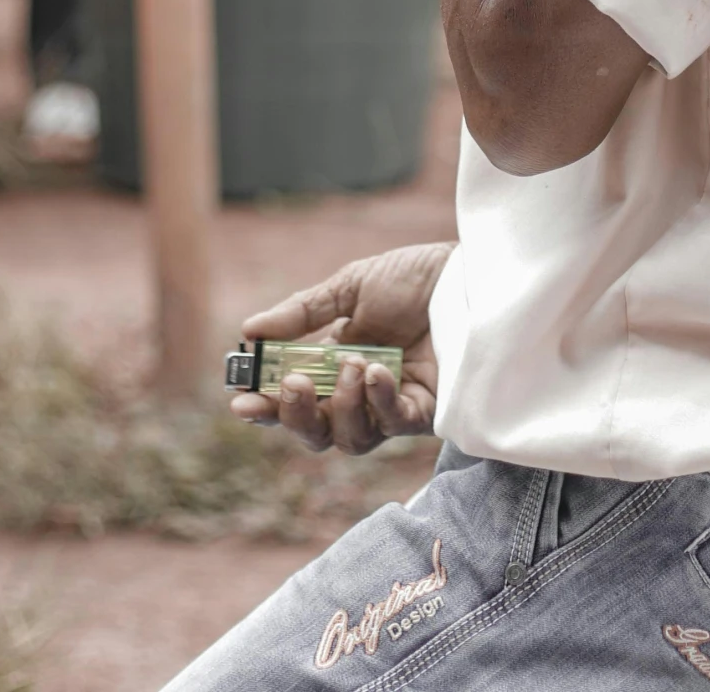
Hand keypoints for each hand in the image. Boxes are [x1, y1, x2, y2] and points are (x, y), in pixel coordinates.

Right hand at [229, 242, 451, 454]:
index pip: (295, 398)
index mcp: (336, 363)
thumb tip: (249, 331)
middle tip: (292, 386)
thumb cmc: (413, 278)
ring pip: (352, 438)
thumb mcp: (352, 287)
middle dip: (295, 416)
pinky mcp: (427, 411)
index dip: (266, 405)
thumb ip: (303, 313)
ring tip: (351, 365)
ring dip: (342, 406)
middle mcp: (361, 392)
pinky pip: (394, 424)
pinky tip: (376, 373)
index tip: (241, 400)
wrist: (469, 272)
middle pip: (318, 431)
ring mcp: (393, 404)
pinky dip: (379, 402)